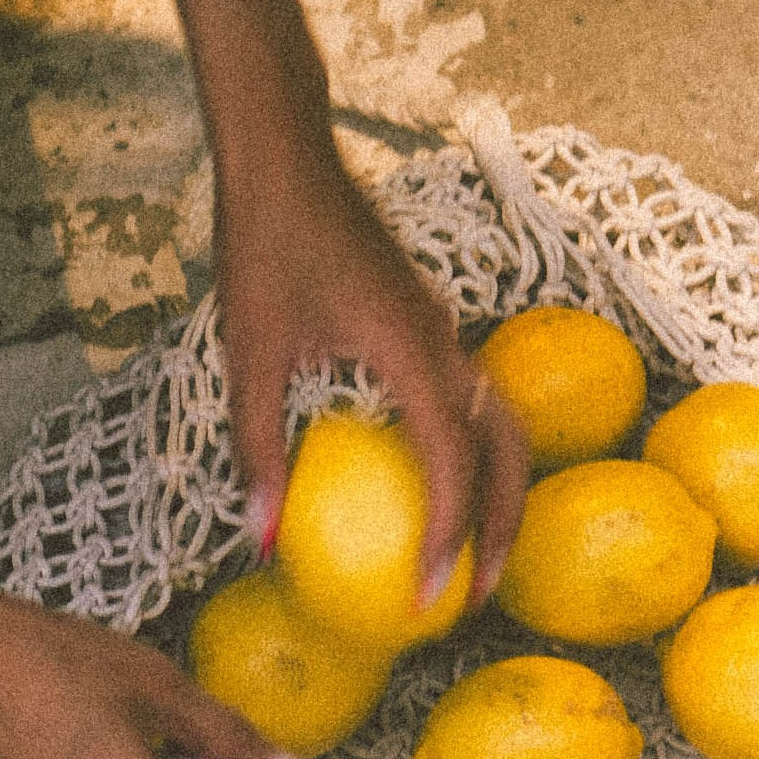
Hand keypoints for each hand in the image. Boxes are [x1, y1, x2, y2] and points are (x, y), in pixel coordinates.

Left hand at [217, 138, 528, 605]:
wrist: (288, 159)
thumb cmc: (263, 246)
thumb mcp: (249, 354)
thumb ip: (258, 448)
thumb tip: (260, 541)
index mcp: (412, 349)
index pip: (455, 460)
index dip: (451, 535)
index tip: (431, 598)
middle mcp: (446, 341)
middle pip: (509, 448)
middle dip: (501, 527)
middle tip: (474, 599)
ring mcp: (444, 328)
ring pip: (501, 423)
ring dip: (496, 493)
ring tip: (467, 558)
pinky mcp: (430, 322)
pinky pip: (472, 399)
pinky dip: (471, 454)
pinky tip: (428, 489)